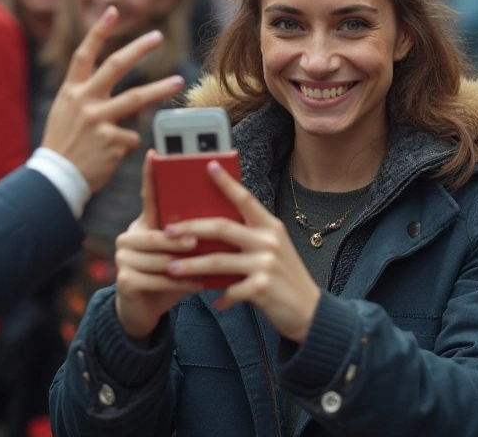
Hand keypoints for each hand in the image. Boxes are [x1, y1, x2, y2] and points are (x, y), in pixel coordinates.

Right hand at [41, 7, 184, 191]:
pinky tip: (111, 156)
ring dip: (159, 88)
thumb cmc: (63, 148)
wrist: (55, 181)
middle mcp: (84, 101)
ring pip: (136, 99)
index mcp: (71, 92)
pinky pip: (131, 138)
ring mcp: (98, 120)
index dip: (98, 31)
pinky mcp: (111, 141)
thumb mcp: (65, 115)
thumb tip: (111, 89)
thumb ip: (84, 98)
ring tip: (178, 81)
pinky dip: (126, 146)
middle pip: (116, 66)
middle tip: (157, 36)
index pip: (84, 54)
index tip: (113, 11)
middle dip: (138, 49)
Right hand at [112, 150, 203, 342]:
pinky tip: (197, 285)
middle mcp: (129, 236)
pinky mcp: (124, 280)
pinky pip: (156, 280)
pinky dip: (179, 283)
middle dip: (181, 240)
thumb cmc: (170, 275)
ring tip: (205, 268)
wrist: (145, 310)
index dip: (150, 175)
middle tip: (199, 242)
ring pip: (159, 258)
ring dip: (184, 265)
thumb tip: (225, 215)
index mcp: (144, 223)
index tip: (154, 154)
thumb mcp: (181, 251)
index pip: (147, 195)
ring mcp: (123, 258)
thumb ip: (192, 233)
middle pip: (158, 234)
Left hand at [164, 161, 321, 342]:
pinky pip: (230, 290)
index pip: (245, 199)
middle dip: (190, 228)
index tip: (209, 166)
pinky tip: (216, 302)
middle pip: (222, 228)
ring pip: (218, 261)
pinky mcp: (261, 288)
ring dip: (191, 265)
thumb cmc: (286, 278)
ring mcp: (265, 264)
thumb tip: (212, 233)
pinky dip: (221, 297)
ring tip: (171, 268)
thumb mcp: (273, 250)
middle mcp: (268, 241)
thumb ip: (250, 239)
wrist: (310, 310)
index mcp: (270, 227)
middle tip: (166, 232)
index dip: (226, 182)